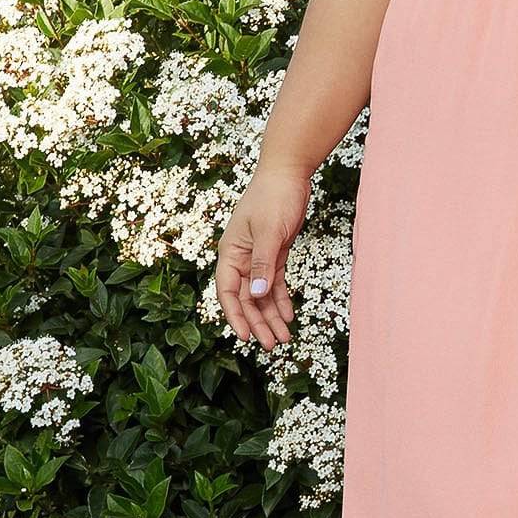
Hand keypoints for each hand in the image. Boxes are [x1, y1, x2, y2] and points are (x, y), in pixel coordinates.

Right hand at [216, 168, 310, 349]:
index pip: (228, 292)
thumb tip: (257, 294)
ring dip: (271, 316)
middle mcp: (241, 258)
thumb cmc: (274, 195)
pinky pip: (275, 283)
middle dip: (258, 322)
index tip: (246, 337)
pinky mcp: (275, 253)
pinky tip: (288, 316)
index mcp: (231, 252)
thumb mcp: (268, 231)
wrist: (289, 172)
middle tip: (271, 345)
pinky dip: (281, 300)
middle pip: (247, 298)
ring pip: (262, 294)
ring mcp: (258, 256)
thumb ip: (263, 263)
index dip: (235, 316)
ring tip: (283, 338)